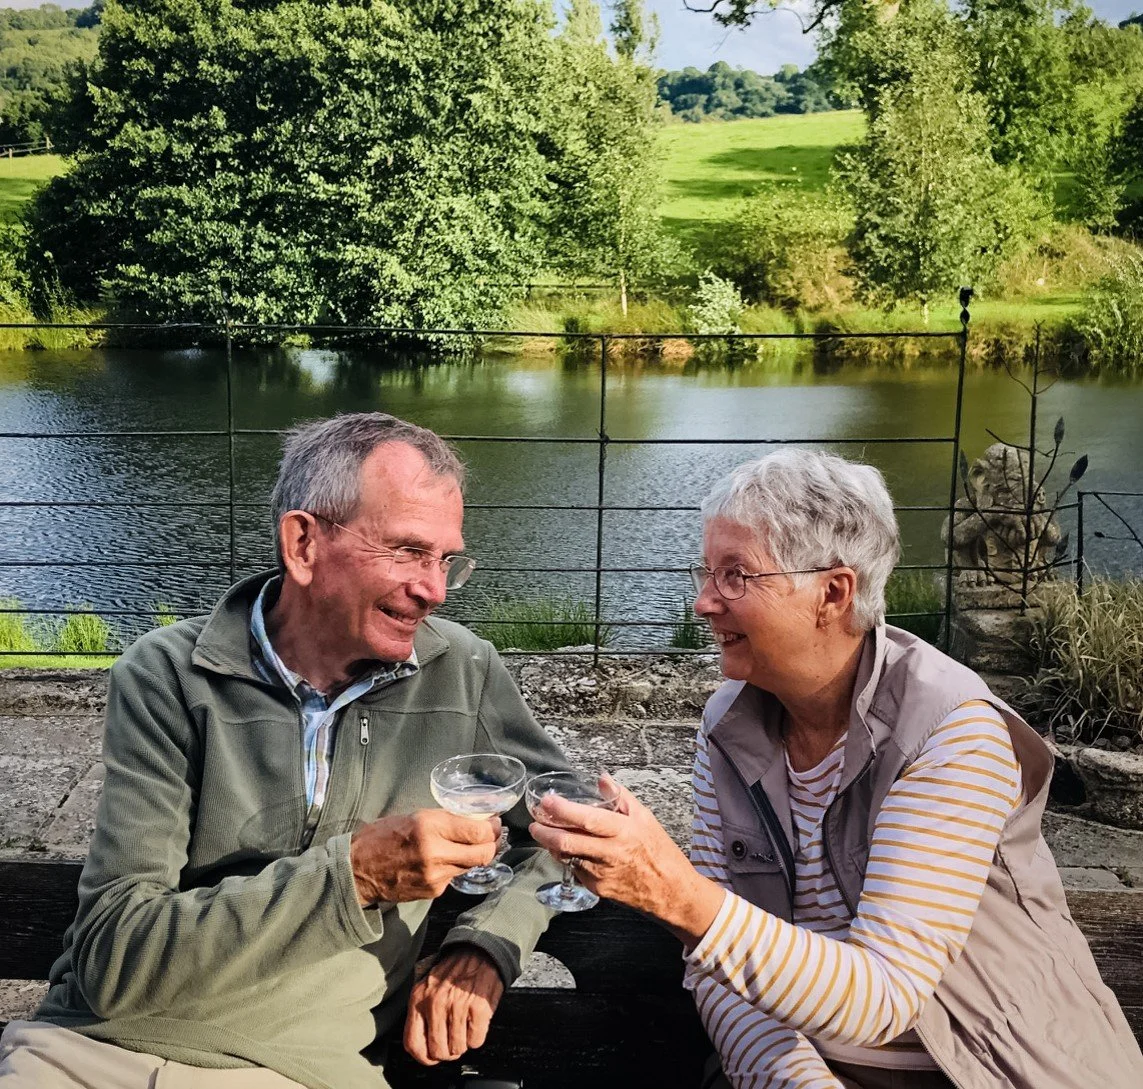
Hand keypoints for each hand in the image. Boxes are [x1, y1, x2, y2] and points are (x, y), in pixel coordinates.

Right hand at [350, 810, 500, 904]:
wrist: (358, 870)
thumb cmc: (383, 836)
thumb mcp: (414, 816)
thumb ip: (445, 819)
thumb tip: (475, 819)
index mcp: (429, 827)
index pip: (477, 831)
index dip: (492, 827)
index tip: (495, 822)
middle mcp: (435, 852)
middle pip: (483, 853)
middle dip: (493, 843)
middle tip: (493, 835)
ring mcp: (435, 875)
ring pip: (472, 865)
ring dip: (477, 855)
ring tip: (473, 845)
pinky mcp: (433, 891)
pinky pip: (455, 876)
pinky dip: (456, 866)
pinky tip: (447, 859)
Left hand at [403, 947, 505, 1065]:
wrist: (479, 951)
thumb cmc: (453, 972)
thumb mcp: (427, 988)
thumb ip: (421, 1014)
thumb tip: (424, 1047)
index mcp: (419, 999)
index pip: (413, 1043)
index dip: (424, 1057)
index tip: (432, 1057)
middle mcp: (436, 1003)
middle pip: (438, 1051)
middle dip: (448, 1051)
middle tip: (453, 1040)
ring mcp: (457, 1006)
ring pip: (458, 1049)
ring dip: (463, 1043)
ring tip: (465, 1026)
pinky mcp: (478, 1008)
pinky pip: (476, 1041)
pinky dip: (477, 1036)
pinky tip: (475, 1021)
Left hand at [529, 777, 724, 945]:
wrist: (671, 893)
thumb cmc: (660, 852)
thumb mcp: (645, 818)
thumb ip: (621, 797)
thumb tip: (602, 778)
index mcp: (624, 832)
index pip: (588, 820)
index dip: (563, 810)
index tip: (547, 802)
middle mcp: (610, 853)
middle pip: (568, 842)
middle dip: (545, 832)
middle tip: (534, 822)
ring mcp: (602, 874)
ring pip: (567, 857)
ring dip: (552, 845)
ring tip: (545, 833)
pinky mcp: (598, 890)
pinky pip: (576, 870)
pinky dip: (568, 858)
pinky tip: (567, 850)